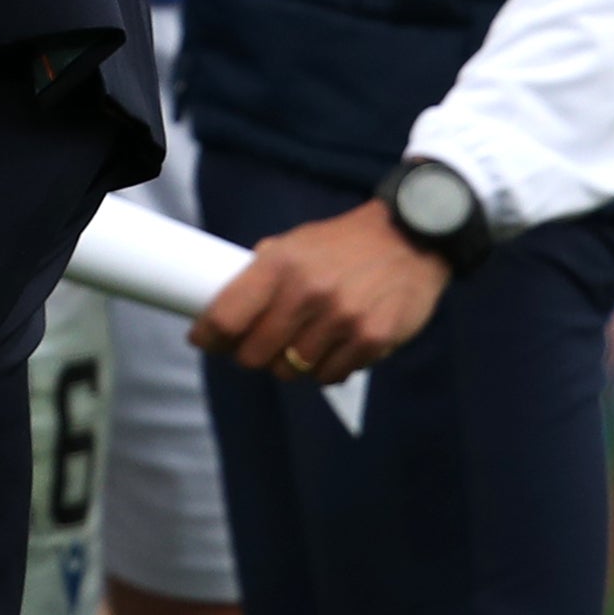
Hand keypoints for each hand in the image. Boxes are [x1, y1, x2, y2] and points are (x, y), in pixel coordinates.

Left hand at [189, 198, 449, 382]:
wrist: (410, 238)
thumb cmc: (342, 243)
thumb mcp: (295, 243)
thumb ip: (262, 272)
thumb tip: (222, 307)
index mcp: (280, 264)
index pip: (226, 317)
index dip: (208, 337)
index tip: (203, 341)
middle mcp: (308, 293)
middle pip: (254, 354)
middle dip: (248, 355)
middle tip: (254, 347)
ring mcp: (342, 319)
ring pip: (291, 370)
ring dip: (288, 364)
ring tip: (297, 345)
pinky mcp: (372, 340)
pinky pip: (330, 376)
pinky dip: (324, 369)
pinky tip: (330, 348)